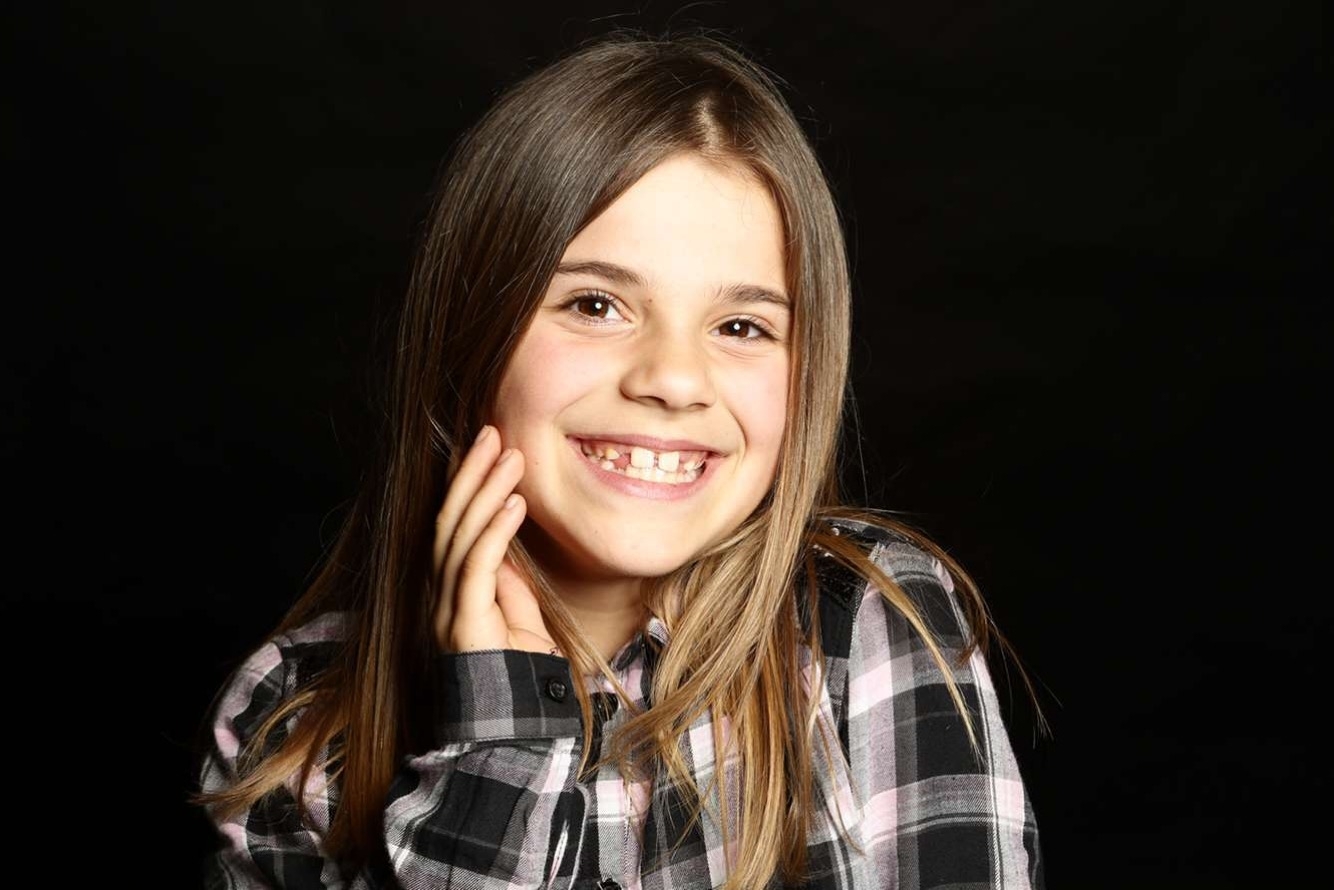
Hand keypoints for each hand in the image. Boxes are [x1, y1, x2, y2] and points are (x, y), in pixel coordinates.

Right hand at [432, 425, 556, 654]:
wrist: (513, 730)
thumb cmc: (518, 675)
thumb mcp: (517, 613)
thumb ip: (506, 577)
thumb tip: (507, 535)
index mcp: (451, 589)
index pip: (452, 525)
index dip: (466, 483)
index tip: (488, 447)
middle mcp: (440, 595)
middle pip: (448, 520)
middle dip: (471, 472)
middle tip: (493, 432)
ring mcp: (447, 609)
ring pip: (459, 535)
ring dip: (486, 490)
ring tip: (510, 455)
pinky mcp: (464, 624)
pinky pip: (477, 566)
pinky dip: (496, 530)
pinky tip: (514, 503)